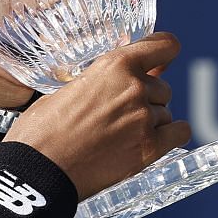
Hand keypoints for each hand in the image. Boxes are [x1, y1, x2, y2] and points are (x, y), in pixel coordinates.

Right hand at [6, 32, 191, 199]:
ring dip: (150, 120)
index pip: (164, 45)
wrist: (38, 171)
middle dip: (145, 97)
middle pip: (161, 87)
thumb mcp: (64, 92)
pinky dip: (169, 135)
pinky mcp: (150, 148)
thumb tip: (112, 84)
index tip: (160, 60)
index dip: (163, 52)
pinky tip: (152, 140)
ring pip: (165, 112)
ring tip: (121, 134)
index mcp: (113, 67)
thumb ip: (97, 83)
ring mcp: (144, 119)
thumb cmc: (40, 132)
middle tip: (118, 112)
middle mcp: (134, 89)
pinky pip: (179, 133)